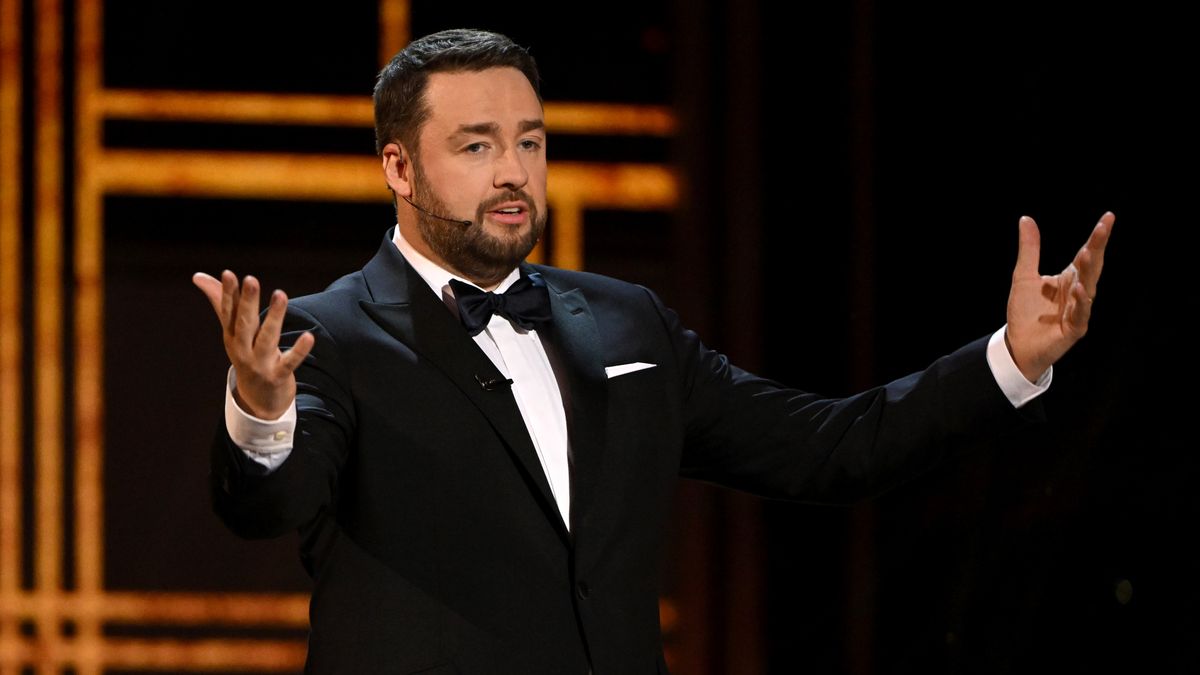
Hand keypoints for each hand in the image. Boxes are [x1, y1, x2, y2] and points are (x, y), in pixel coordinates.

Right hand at [192, 270, 314, 418]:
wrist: (258, 400)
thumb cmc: (246, 356)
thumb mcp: (232, 332)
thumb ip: (220, 302)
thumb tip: (198, 276)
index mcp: (231, 336)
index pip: (228, 312)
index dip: (227, 293)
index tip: (228, 274)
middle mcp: (242, 349)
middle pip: (245, 323)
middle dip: (247, 302)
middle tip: (251, 279)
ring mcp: (260, 364)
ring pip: (267, 338)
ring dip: (274, 317)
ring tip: (280, 295)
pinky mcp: (278, 375)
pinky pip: (290, 362)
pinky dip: (299, 351)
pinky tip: (309, 336)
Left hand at [1005, 211, 1113, 381]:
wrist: (1017, 344)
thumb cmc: (1025, 311)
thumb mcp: (1023, 276)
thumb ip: (1029, 249)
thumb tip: (1026, 219)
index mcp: (1070, 278)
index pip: (1087, 254)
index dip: (1097, 237)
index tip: (1108, 217)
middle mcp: (1079, 292)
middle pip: (1091, 267)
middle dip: (1098, 247)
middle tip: (1103, 226)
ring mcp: (1079, 311)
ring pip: (1088, 288)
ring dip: (1088, 272)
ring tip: (1088, 253)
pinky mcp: (1074, 329)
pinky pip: (1080, 314)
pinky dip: (1082, 302)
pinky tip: (1081, 289)